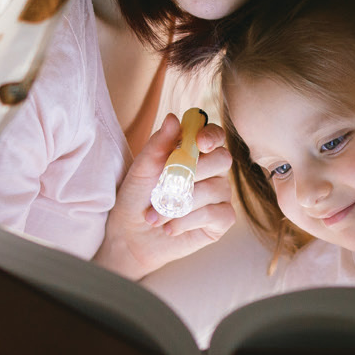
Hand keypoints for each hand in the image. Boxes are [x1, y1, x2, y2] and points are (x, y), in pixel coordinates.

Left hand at [92, 112, 236, 279]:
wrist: (132, 236)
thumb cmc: (137, 198)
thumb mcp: (141, 169)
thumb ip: (158, 144)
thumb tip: (172, 118)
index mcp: (195, 152)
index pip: (214, 135)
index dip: (211, 135)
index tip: (200, 143)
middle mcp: (213, 171)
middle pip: (222, 159)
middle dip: (192, 174)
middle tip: (164, 189)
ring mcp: (220, 195)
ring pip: (215, 189)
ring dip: (180, 204)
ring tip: (155, 216)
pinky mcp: (222, 219)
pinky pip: (217, 214)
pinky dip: (189, 221)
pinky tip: (171, 227)